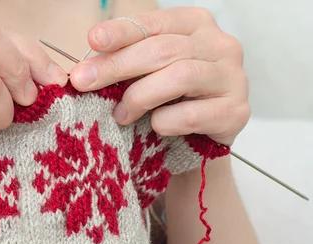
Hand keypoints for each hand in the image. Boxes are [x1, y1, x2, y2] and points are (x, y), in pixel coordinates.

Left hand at [70, 7, 249, 145]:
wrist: (199, 143)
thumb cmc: (169, 101)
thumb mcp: (146, 74)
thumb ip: (125, 64)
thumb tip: (86, 69)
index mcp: (195, 25)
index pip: (155, 22)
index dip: (122, 31)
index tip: (93, 40)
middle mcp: (220, 45)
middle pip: (163, 49)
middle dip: (118, 66)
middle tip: (85, 82)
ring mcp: (234, 78)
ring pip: (181, 76)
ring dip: (141, 96)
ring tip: (121, 114)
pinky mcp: (236, 112)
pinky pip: (194, 114)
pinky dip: (166, 121)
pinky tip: (155, 126)